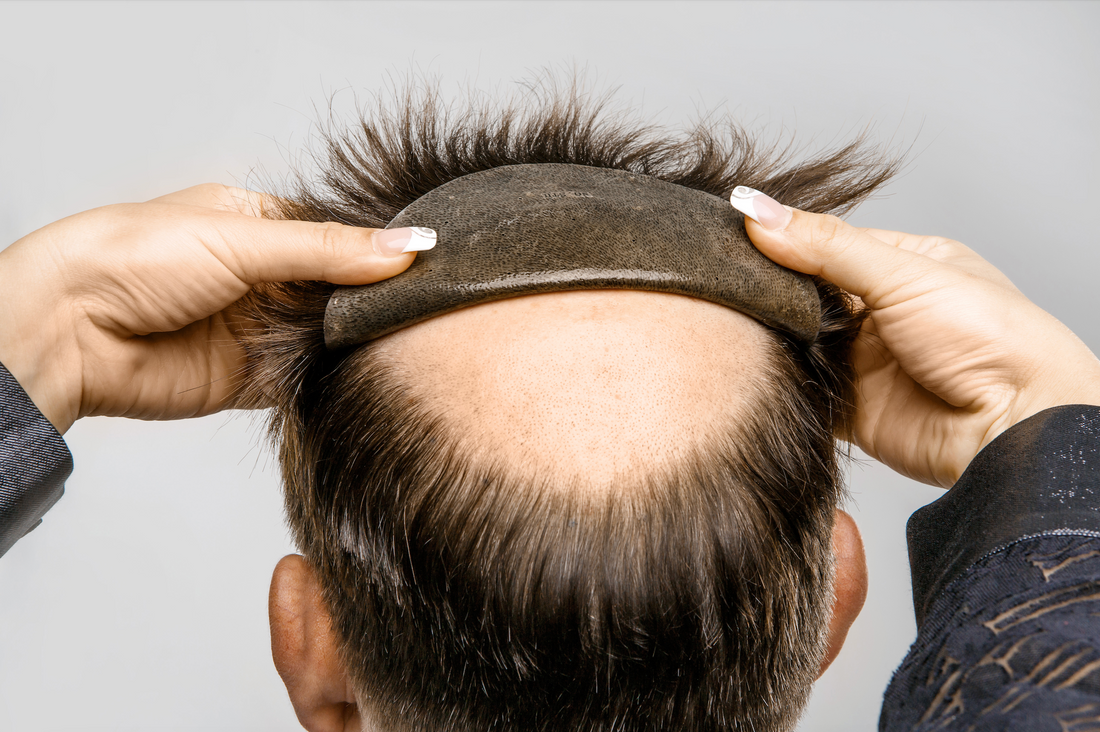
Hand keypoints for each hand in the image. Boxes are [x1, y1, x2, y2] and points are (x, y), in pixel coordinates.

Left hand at [0, 184, 421, 433]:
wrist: (68, 331)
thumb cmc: (131, 257)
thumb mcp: (242, 239)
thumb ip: (329, 250)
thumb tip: (409, 245)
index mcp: (258, 223)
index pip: (339, 235)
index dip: (380, 250)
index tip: (428, 261)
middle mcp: (262, 275)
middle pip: (339, 288)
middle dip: (372, 298)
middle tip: (422, 306)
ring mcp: (257, 328)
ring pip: (328, 334)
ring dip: (354, 339)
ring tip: (400, 338)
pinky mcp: (250, 378)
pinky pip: (307, 378)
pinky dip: (331, 377)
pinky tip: (362, 370)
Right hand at [742, 197, 1099, 486]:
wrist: (1012, 426)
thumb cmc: (991, 338)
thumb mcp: (902, 273)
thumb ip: (825, 246)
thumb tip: (758, 212)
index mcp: (904, 265)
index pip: (824, 245)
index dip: (782, 243)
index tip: (736, 240)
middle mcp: (882, 312)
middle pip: (805, 295)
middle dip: (773, 295)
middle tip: (730, 288)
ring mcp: (865, 361)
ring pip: (797, 342)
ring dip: (773, 339)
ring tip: (737, 325)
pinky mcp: (850, 407)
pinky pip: (799, 390)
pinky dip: (778, 383)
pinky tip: (755, 369)